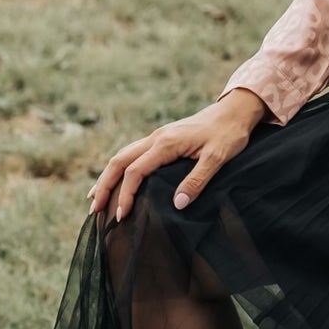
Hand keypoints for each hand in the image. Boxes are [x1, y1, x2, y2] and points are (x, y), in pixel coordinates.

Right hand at [88, 89, 267, 223]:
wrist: (235, 111)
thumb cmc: (229, 134)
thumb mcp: (218, 158)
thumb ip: (197, 180)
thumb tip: (178, 204)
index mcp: (166, 143)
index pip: (135, 171)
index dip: (125, 194)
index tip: (121, 216)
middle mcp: (156, 138)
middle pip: (119, 161)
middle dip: (104, 185)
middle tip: (93, 210)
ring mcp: (157, 137)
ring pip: (123, 156)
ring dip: (107, 176)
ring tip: (95, 197)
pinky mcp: (162, 139)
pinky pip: (133, 154)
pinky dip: (119, 169)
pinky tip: (117, 180)